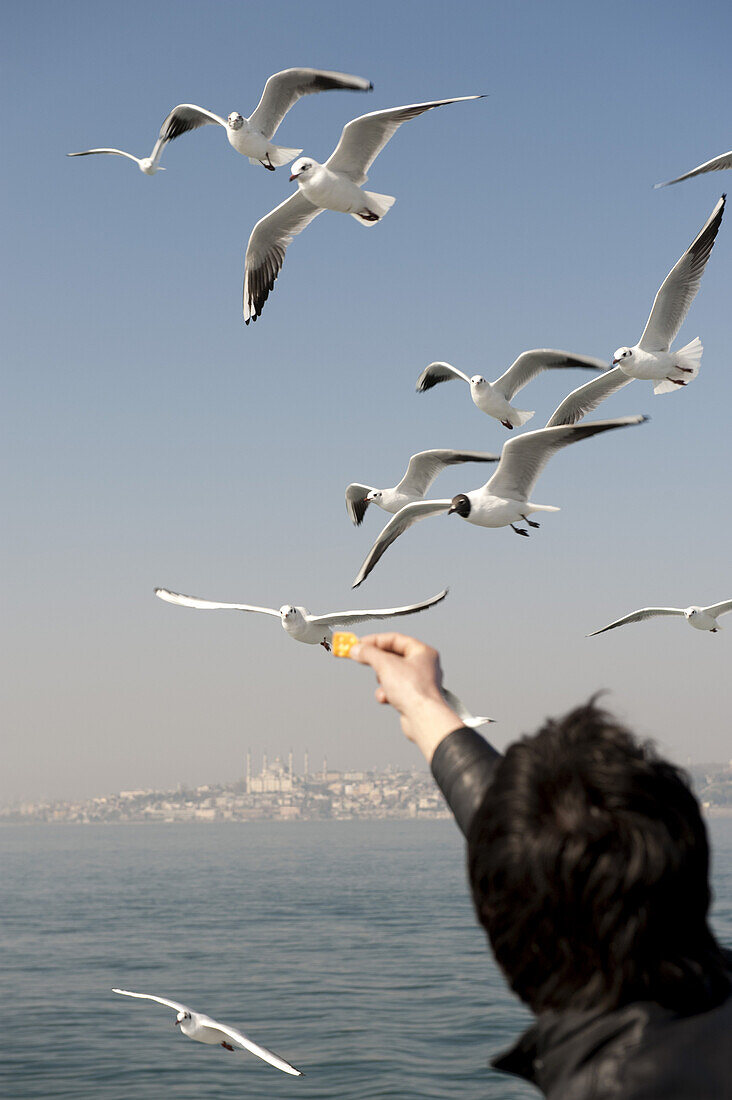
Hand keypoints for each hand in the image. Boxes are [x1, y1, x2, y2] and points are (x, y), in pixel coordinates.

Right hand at [349, 632, 463, 761]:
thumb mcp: (385, 664)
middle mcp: (423, 666)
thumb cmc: (415, 691)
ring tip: (383, 683)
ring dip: (382, 680)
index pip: (395, 639)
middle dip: (377, 661)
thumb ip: (369, 653)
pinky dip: (386, 693)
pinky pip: (394, 689)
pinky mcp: (412, 697)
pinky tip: (387, 697)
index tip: (359, 644)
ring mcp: (418, 682)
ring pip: (392, 674)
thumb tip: (357, 649)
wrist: (423, 718)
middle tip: (361, 659)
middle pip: (393, 656)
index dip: (375, 640)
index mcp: (423, 652)